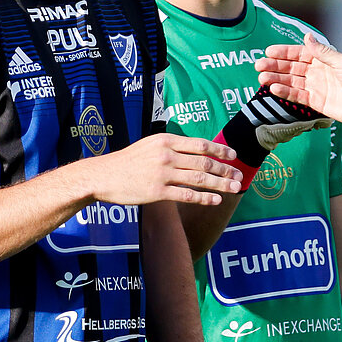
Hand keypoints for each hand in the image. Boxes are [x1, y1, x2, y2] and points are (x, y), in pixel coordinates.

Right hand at [80, 133, 240, 206]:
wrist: (103, 175)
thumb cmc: (128, 161)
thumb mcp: (150, 145)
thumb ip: (172, 146)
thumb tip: (197, 149)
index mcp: (166, 141)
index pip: (200, 144)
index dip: (220, 151)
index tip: (234, 156)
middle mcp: (166, 155)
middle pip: (204, 162)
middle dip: (225, 169)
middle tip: (239, 175)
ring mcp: (162, 174)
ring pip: (199, 179)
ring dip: (221, 184)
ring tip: (234, 188)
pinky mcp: (157, 192)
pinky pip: (187, 195)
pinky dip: (204, 198)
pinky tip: (216, 200)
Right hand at [258, 41, 341, 130]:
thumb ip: (322, 52)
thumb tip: (306, 36)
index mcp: (323, 60)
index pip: (299, 54)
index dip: (283, 53)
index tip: (268, 52)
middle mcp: (317, 72)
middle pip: (291, 67)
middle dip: (275, 66)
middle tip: (258, 65)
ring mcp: (315, 87)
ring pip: (291, 81)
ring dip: (276, 79)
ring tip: (262, 77)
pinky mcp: (316, 102)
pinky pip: (297, 96)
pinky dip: (285, 92)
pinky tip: (274, 88)